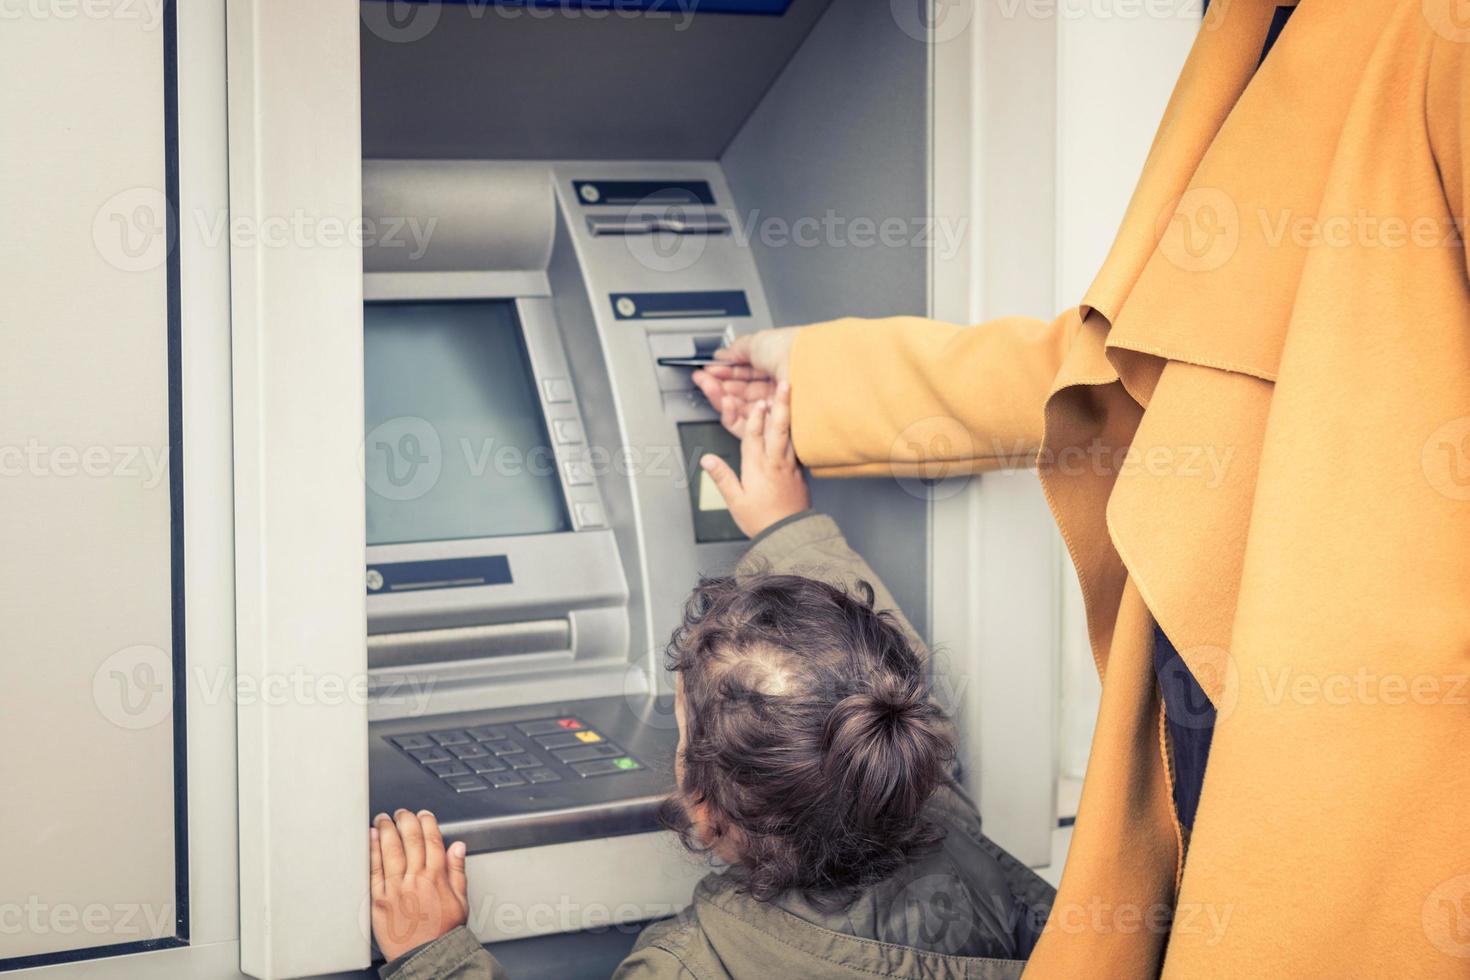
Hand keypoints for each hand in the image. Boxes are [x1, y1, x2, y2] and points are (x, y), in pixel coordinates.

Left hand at [370, 810, 468, 961]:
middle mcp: (416, 879)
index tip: (423, 814)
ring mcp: (396, 888)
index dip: (427, 822)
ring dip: (386, 830)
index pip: (432, 839)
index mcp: (436, 877)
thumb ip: (457, 870)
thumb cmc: (442, 932)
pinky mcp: (379, 899)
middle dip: (405, 820)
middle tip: (401, 812)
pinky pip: (374, 869)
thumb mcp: (460, 900)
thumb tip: (457, 847)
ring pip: (391, 850)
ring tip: (383, 819)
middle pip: (410, 840)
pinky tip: (371, 838)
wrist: (426, 957)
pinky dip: (372, 851)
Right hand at [692, 327, 798, 437]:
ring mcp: (774, 406)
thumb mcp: (758, 343)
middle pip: (739, 391)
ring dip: (719, 396)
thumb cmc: (791, 351)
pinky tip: (724, 400)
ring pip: (739, 407)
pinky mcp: (772, 425)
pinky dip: (730, 412)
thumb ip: (736, 350)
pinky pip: (746, 422)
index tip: (708, 369)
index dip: (724, 371)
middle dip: (717, 384)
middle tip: (701, 379)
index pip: (744, 373)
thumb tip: (722, 355)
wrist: (806, 367)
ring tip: (708, 386)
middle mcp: (776, 387)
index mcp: (775, 366)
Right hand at [700, 382, 809, 537]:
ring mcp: (789, 466)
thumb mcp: (736, 502)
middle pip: (777, 428)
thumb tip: (707, 460)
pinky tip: (795, 422)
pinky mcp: (798, 471)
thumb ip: (722, 478)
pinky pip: (795, 445)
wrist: (789, 535)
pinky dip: (794, 430)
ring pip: (789, 434)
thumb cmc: (762, 520)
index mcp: (757, 469)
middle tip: (785, 384)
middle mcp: (775, 463)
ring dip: (789, 412)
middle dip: (780, 404)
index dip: (755, 419)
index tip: (758, 401)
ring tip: (791, 394)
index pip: (755, 438)